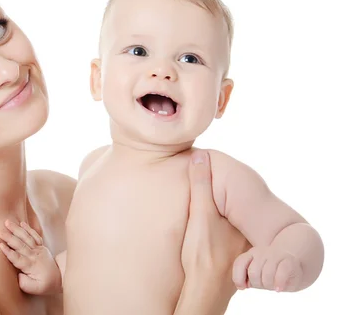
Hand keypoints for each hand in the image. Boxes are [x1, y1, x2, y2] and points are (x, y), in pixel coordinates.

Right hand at [0, 220, 61, 294]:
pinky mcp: (41, 245)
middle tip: (0, 231)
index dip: (9, 252)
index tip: (0, 245)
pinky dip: (28, 229)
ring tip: (7, 222)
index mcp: (31, 266)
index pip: (18, 258)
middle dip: (9, 238)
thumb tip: (17, 275)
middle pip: (20, 245)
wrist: (60, 277)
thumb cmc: (44, 284)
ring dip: (16, 229)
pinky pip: (35, 235)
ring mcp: (38, 249)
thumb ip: (24, 283)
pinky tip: (21, 223)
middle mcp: (34, 255)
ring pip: (26, 237)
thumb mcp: (35, 289)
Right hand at [181, 151, 250, 290]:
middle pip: (234, 211)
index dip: (225, 184)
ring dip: (223, 220)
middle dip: (226, 202)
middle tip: (214, 192)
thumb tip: (200, 156)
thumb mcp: (200, 214)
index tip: (216, 174)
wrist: (204, 290)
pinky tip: (211, 236)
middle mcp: (247, 234)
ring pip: (232, 226)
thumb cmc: (203, 253)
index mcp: (243, 220)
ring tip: (210, 212)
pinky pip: (228, 240)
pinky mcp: (231, 261)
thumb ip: (201, 186)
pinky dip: (221, 234)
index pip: (235, 195)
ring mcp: (241, 249)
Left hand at [233, 246, 302, 291]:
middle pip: (253, 272)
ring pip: (267, 273)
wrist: (295, 263)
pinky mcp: (289, 261)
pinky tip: (278, 289)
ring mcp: (276, 255)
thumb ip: (246, 277)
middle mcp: (262, 252)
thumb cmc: (272, 272)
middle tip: (264, 285)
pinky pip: (281, 273)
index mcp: (251, 254)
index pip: (240, 263)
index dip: (238, 277)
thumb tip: (241, 286)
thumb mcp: (257, 273)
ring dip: (269, 285)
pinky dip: (278, 283)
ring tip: (273, 287)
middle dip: (257, 284)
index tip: (243, 287)